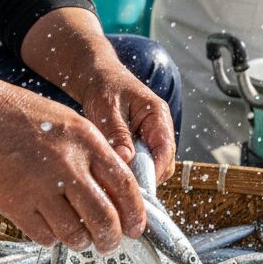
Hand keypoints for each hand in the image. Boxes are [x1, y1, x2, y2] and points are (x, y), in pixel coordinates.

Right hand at [0, 83, 145, 255]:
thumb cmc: (28, 118)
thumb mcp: (73, 124)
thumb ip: (96, 156)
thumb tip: (118, 195)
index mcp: (87, 143)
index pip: (124, 185)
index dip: (135, 213)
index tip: (137, 228)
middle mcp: (67, 165)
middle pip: (104, 218)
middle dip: (112, 239)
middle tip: (109, 244)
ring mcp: (40, 186)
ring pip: (75, 233)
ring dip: (82, 242)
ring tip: (81, 239)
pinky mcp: (15, 204)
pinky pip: (44, 236)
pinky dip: (52, 239)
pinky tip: (51, 229)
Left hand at [77, 63, 176, 183]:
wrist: (97, 77)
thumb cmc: (103, 87)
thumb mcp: (107, 109)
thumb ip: (117, 133)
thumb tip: (126, 160)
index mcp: (158, 115)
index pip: (165, 149)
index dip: (154, 171)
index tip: (136, 186)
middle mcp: (160, 127)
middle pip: (164, 162)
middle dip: (146, 177)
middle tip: (122, 186)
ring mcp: (152, 136)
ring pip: (154, 165)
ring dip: (138, 175)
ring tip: (116, 179)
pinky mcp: (142, 143)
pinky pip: (142, 163)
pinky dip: (131, 170)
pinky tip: (114, 172)